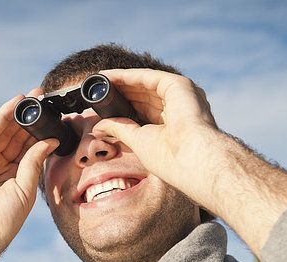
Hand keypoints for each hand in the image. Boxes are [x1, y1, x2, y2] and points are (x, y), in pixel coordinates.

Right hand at [0, 91, 56, 259]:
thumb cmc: (2, 221)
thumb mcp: (26, 188)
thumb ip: (34, 161)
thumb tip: (50, 139)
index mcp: (13, 175)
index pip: (28, 147)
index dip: (40, 130)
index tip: (56, 115)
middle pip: (16, 136)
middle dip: (30, 117)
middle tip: (45, 97)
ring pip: (3, 131)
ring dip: (17, 113)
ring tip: (34, 96)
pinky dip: (0, 117)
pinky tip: (15, 105)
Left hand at [92, 68, 219, 201]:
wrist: (190, 159)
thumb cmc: (169, 158)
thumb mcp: (138, 140)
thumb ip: (119, 129)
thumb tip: (98, 128)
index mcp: (170, 123)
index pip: (142, 108)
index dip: (121, 104)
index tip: (100, 103)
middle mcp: (177, 106)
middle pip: (142, 94)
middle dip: (119, 91)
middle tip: (96, 90)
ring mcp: (179, 94)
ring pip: (144, 83)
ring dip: (120, 81)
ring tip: (98, 81)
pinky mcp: (178, 85)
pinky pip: (147, 77)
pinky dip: (127, 76)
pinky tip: (109, 77)